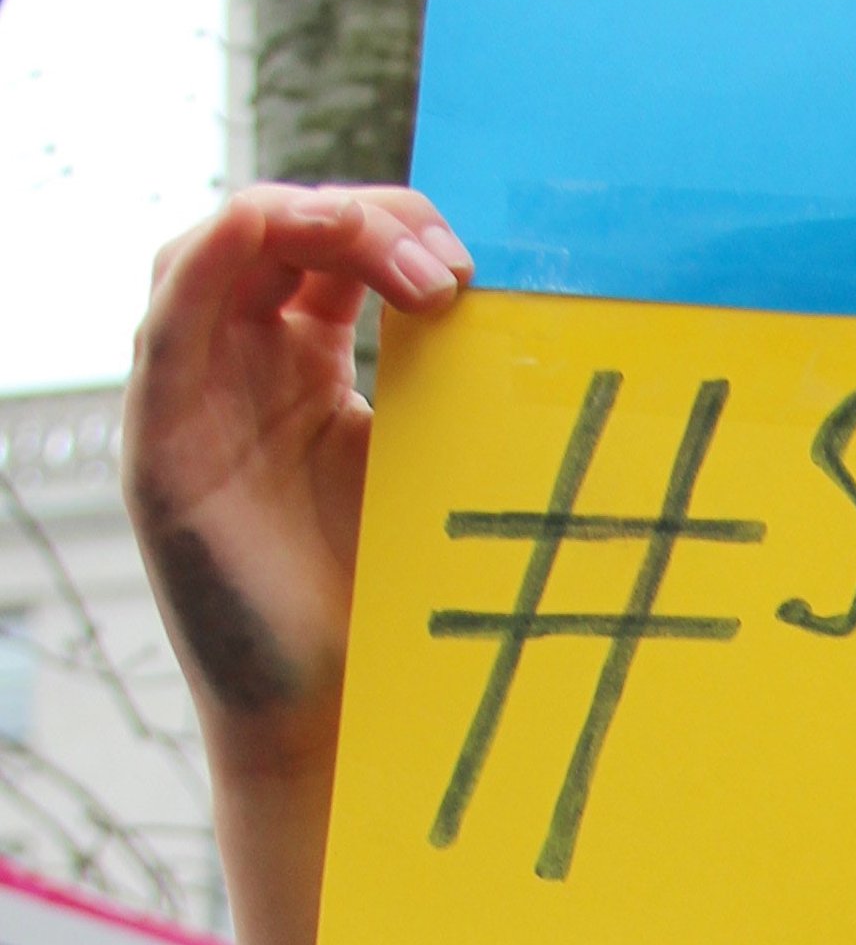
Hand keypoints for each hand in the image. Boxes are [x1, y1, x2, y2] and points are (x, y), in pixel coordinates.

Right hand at [126, 185, 468, 944]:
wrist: (359, 726)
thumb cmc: (420, 602)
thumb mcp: (454, 469)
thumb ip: (481, 394)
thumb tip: (609, 327)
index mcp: (311, 372)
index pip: (332, 251)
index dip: (397, 230)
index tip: (478, 273)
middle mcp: (244, 375)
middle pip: (278, 231)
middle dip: (367, 218)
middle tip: (454, 269)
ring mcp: (194, 404)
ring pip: (216, 246)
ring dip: (312, 221)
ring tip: (410, 267)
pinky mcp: (157, 448)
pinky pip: (167, 315)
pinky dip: (224, 259)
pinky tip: (297, 251)